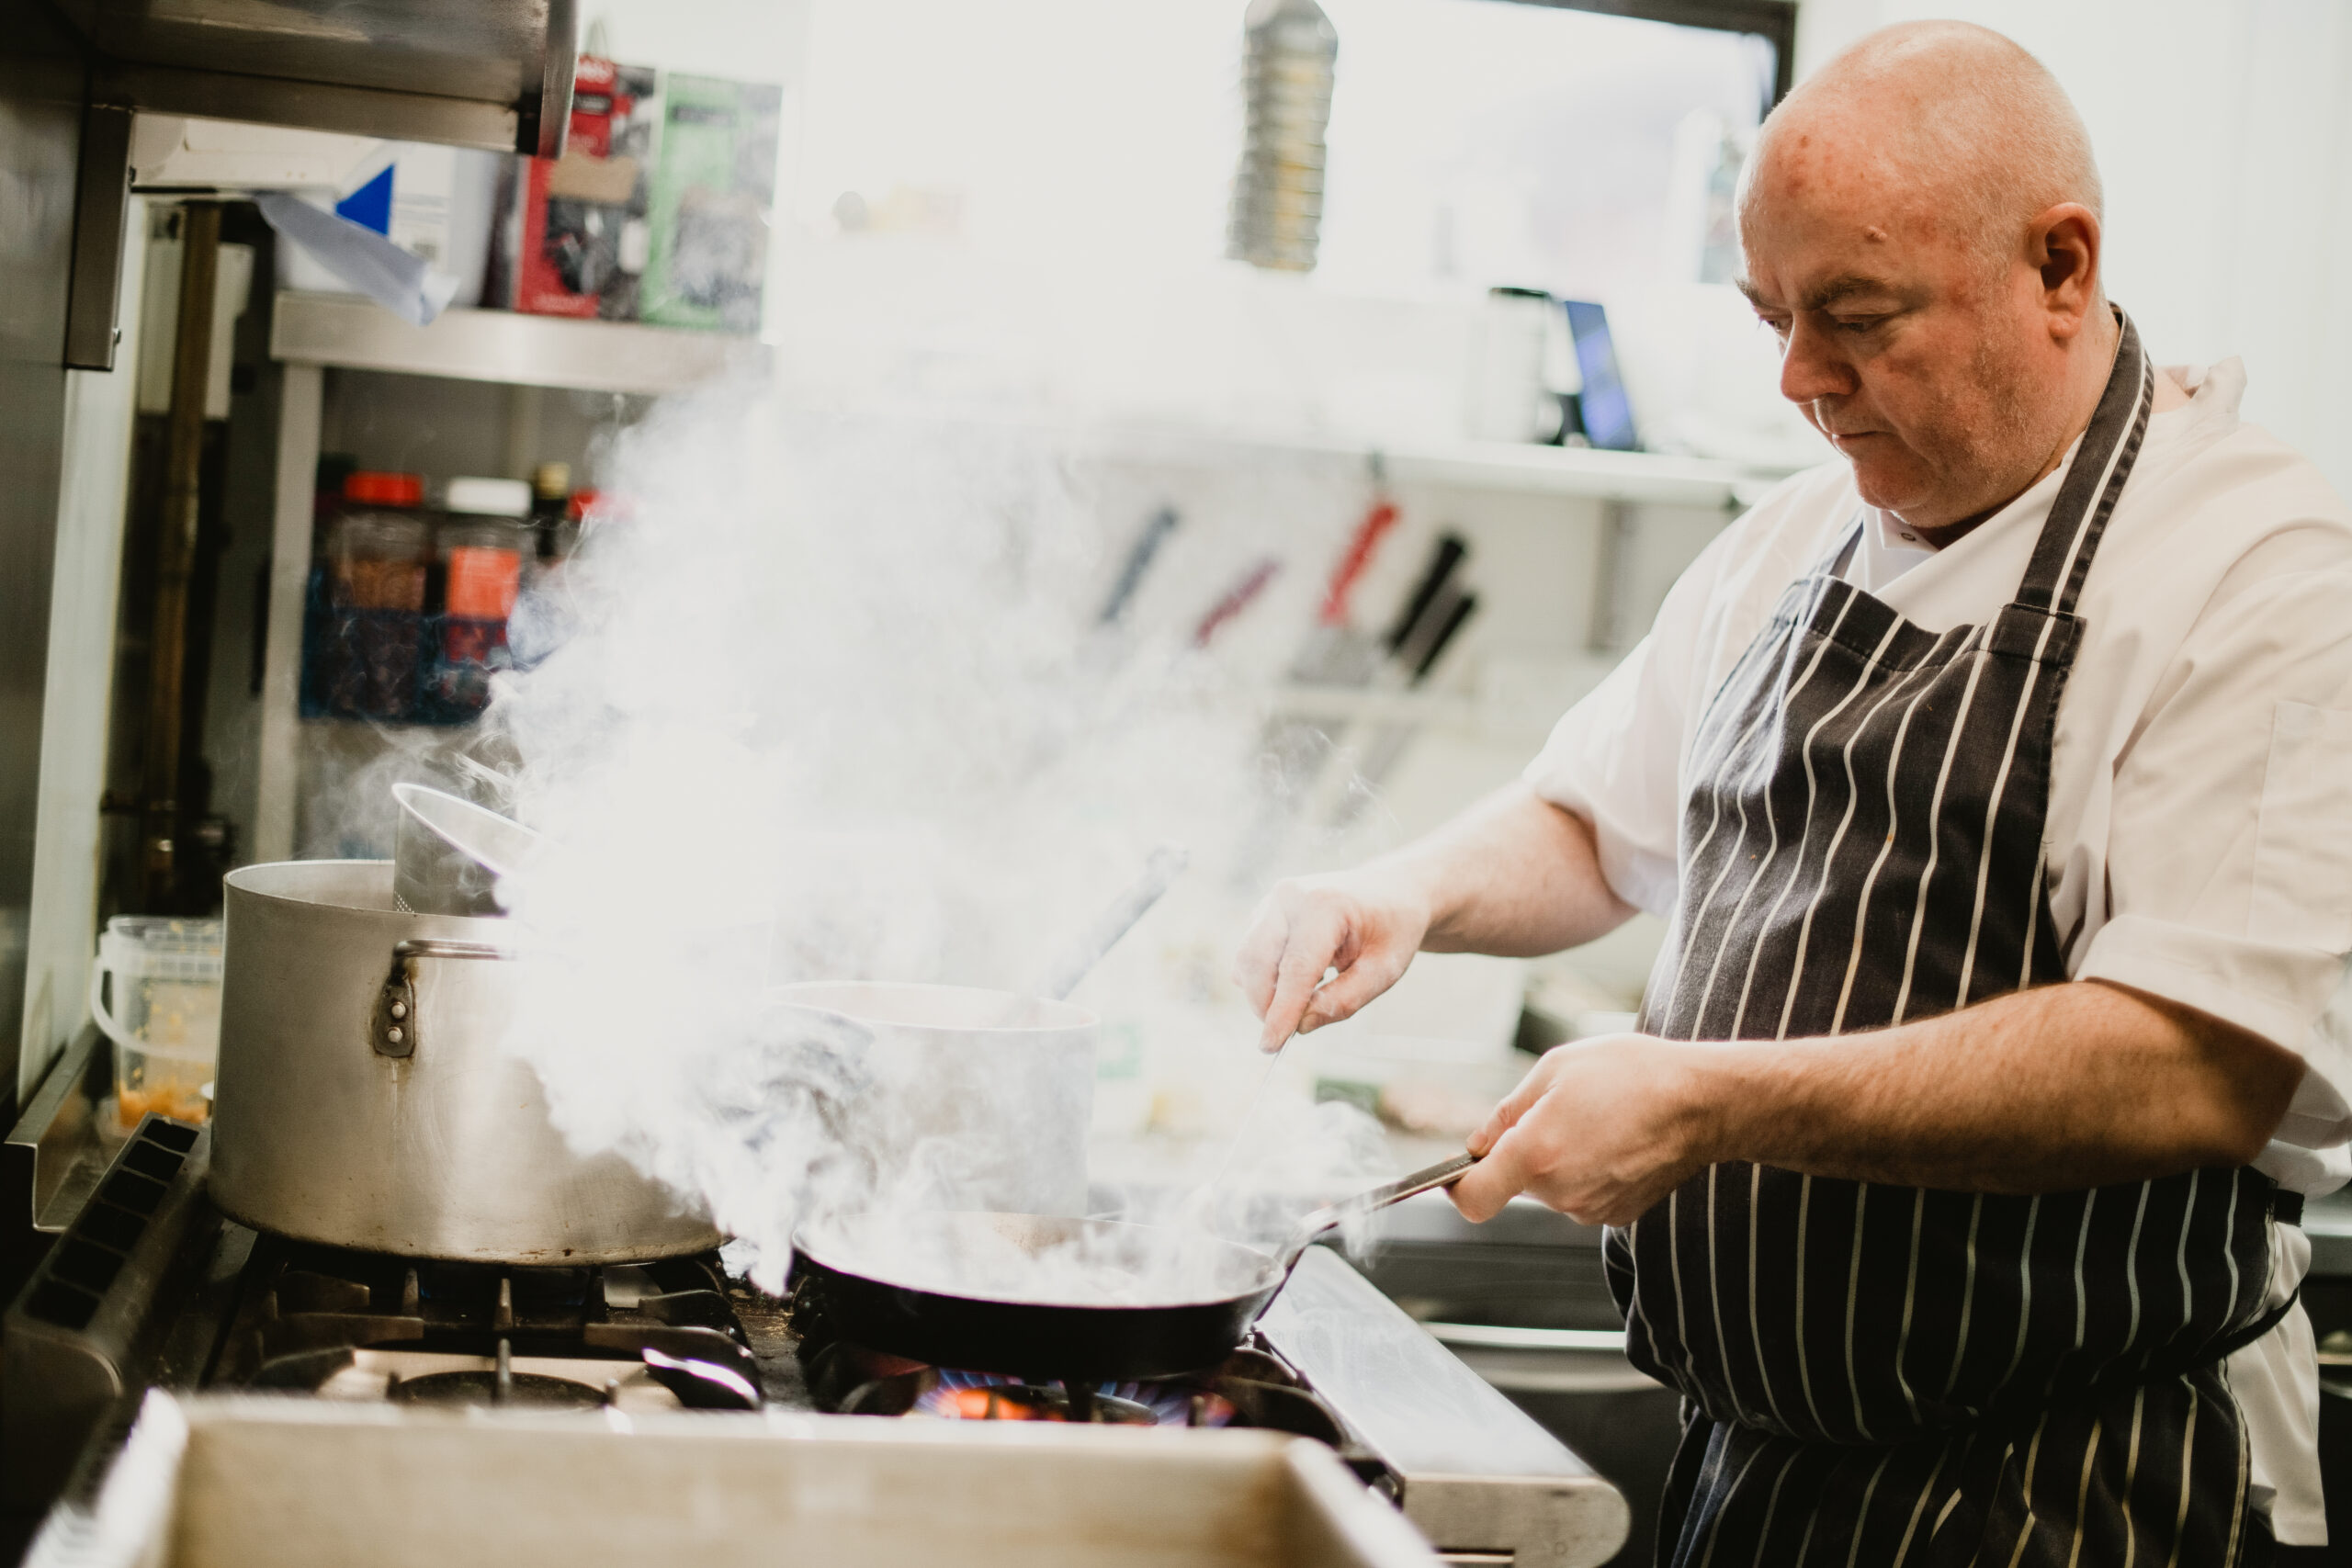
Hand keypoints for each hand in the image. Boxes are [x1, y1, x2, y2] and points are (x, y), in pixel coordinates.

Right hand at [1232, 870, 1431, 1052]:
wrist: (1391, 892)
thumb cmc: (1392, 930)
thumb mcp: (1384, 970)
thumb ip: (1344, 1000)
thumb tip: (1300, 1026)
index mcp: (1325, 905)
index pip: (1295, 967)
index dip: (1282, 1010)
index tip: (1271, 1046)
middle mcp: (1290, 897)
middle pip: (1256, 962)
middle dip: (1265, 1006)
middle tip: (1287, 1033)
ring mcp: (1272, 902)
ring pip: (1246, 960)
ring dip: (1263, 993)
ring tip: (1305, 998)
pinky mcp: (1263, 913)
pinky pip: (1250, 955)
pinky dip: (1265, 979)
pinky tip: (1299, 979)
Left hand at [1449, 1034, 1714, 1225]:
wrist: (1703, 1102)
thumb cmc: (1631, 1074)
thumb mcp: (1555, 1069)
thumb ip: (1506, 1112)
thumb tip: (1478, 1144)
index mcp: (1537, 1153)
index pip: (1473, 1199)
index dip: (1456, 1187)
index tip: (1455, 1173)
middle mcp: (1561, 1192)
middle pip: (1514, 1183)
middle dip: (1522, 1152)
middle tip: (1558, 1112)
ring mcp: (1591, 1208)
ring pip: (1549, 1187)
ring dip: (1557, 1159)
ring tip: (1596, 1121)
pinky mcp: (1617, 1215)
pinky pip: (1581, 1194)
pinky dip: (1586, 1172)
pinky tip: (1615, 1141)